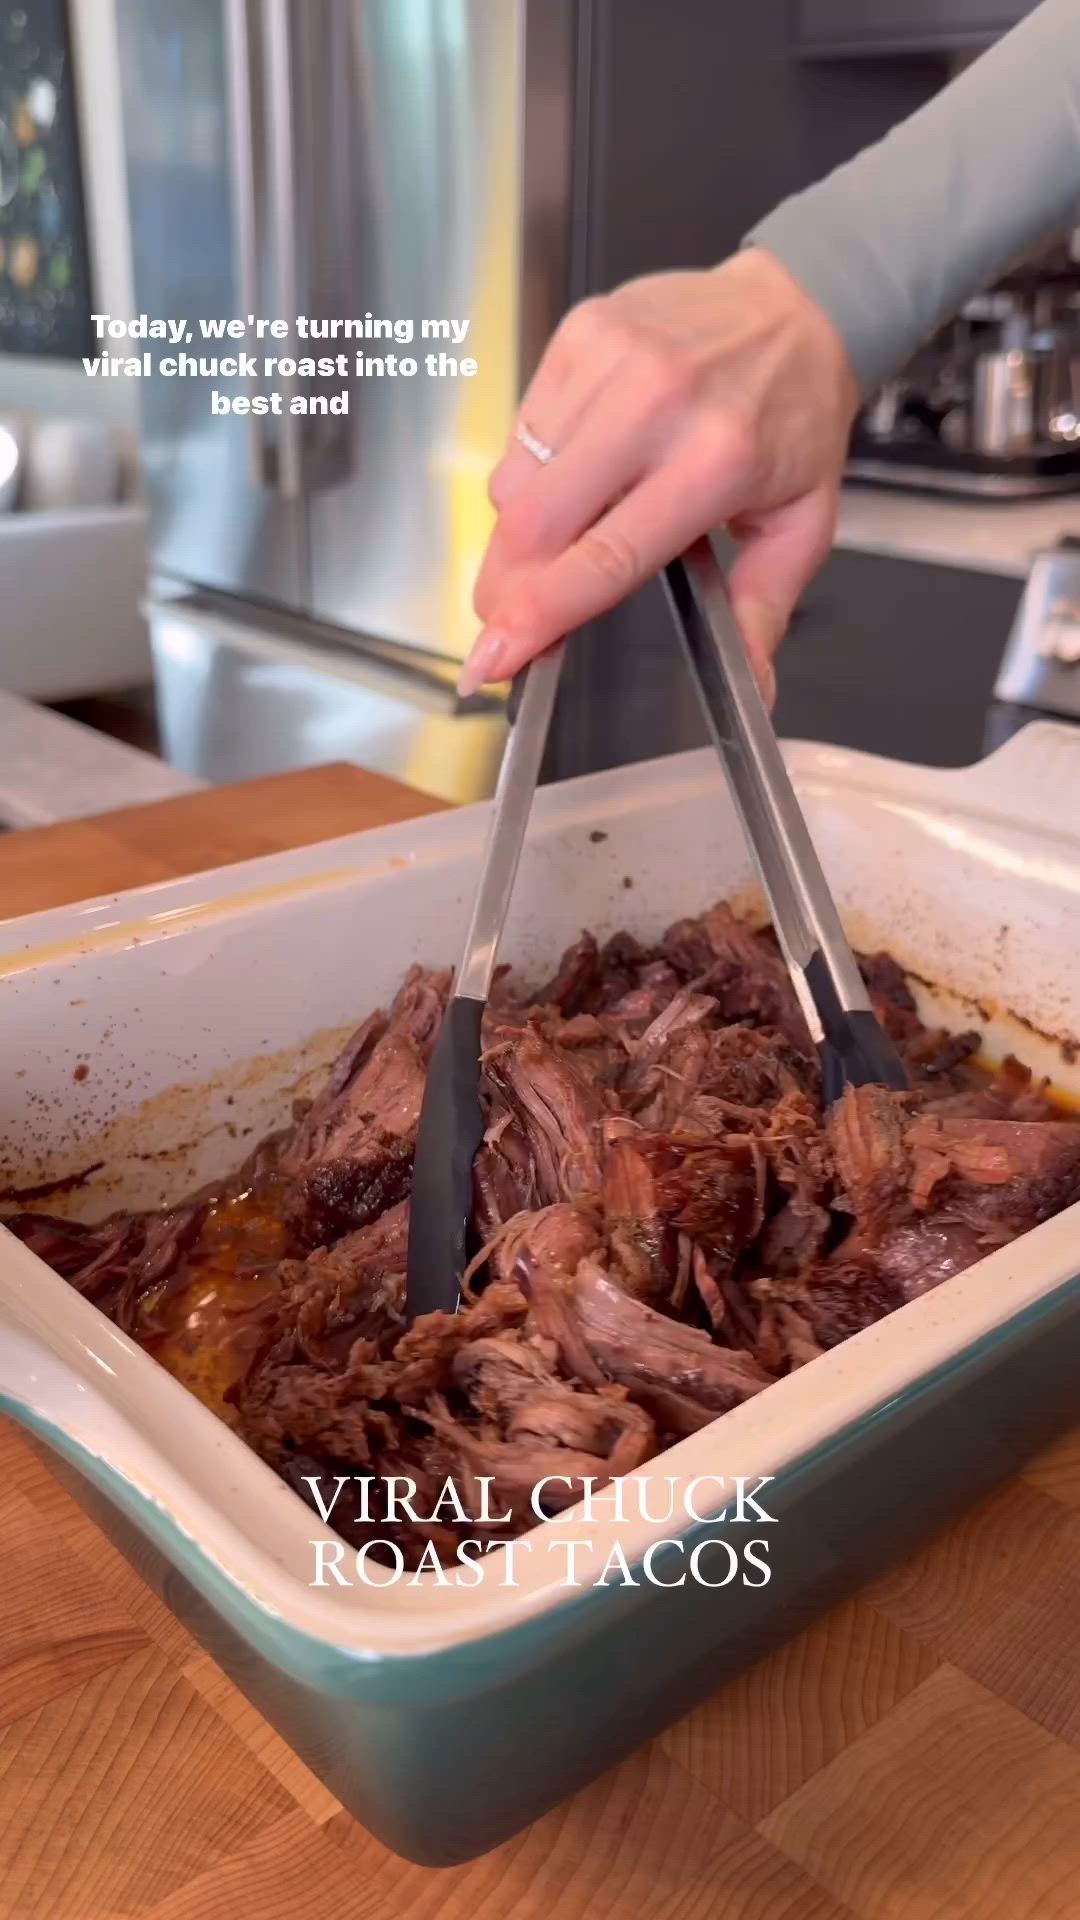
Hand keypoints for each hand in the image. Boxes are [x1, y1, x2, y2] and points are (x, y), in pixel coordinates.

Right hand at [461, 247, 858, 701]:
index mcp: (716, 463)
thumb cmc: (793, 418)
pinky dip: (535, 467)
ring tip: (572, 525)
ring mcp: (612, 360)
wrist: (795, 310)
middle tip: (505, 618)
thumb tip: (752, 689)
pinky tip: (579, 466)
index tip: (496, 655)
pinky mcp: (581, 334)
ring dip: (524, 528)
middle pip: (537, 523)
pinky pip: (522, 430)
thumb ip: (763, 611)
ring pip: (517, 481)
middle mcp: (658, 405)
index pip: (604, 556)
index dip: (539, 612)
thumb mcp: (801, 525)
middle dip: (505, 586)